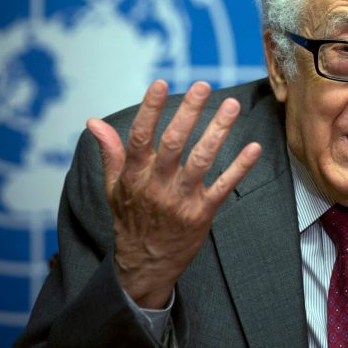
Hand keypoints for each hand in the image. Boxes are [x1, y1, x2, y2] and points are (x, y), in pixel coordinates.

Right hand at [86, 80, 261, 307]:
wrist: (144, 265)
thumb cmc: (130, 219)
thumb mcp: (113, 187)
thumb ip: (110, 152)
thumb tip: (93, 121)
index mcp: (135, 176)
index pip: (140, 137)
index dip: (149, 109)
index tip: (160, 83)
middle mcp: (157, 185)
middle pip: (173, 143)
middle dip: (188, 112)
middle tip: (202, 85)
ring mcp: (181, 199)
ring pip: (201, 161)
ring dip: (217, 132)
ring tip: (231, 105)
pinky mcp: (202, 213)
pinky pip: (223, 186)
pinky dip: (239, 167)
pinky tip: (253, 148)